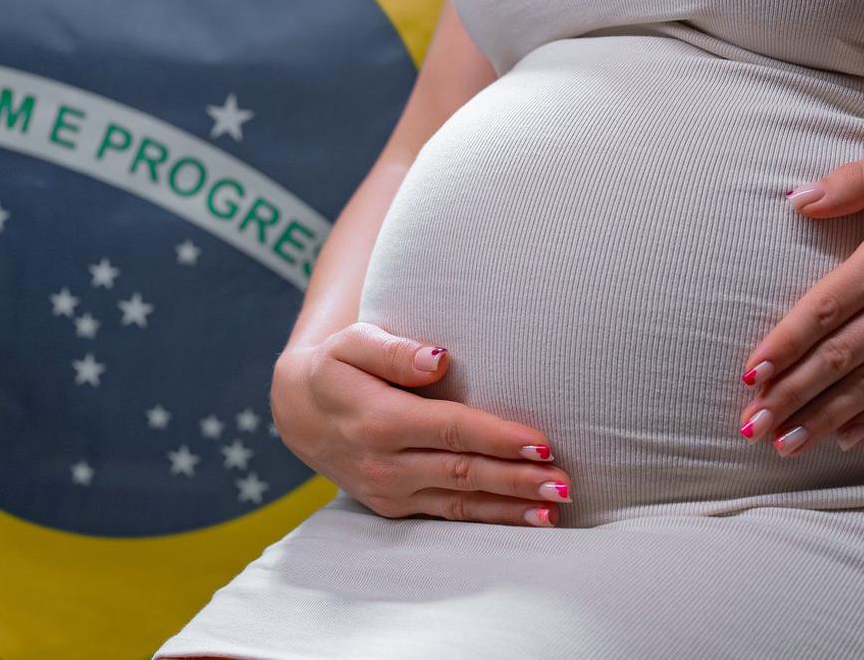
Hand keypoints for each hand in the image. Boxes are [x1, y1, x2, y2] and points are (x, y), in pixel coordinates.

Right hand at [271, 321, 573, 525]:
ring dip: (511, 507)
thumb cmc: (337, 367)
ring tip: (555, 507)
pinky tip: (527, 520)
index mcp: (379, 419)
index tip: (541, 443)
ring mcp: (390, 492)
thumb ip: (395, 351)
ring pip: (461, 502)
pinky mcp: (396, 508)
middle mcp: (385, 464)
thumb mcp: (353, 343)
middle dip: (517, 479)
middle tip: (564, 483)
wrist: (299, 413)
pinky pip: (449, 515)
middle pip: (463, 472)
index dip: (498, 437)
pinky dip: (490, 520)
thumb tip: (440, 359)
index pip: (451, 430)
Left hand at [734, 140, 863, 457]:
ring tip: (787, 443)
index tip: (751, 372)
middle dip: (791, 394)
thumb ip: (853, 182)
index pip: (824, 309)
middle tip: (753, 424)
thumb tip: (798, 199)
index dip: (784, 344)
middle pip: (840, 356)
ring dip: (825, 416)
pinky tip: (847, 438)